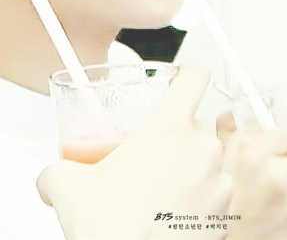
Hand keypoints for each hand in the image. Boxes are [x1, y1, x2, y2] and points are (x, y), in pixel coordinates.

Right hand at [37, 65, 231, 239]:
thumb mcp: (69, 186)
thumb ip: (60, 169)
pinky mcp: (225, 208)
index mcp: (168, 127)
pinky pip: (215, 186)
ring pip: (206, 155)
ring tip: (159, 188)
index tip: (181, 78)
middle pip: (194, 121)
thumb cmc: (114, 229)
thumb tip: (53, 176)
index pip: (194, 76)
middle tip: (150, 156)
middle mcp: (201, 146)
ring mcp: (218, 177)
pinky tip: (172, 209)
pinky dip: (200, 193)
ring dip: (188, 165)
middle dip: (174, 136)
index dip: (188, 72)